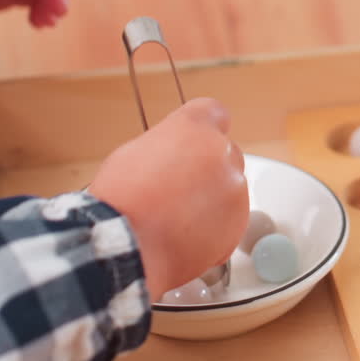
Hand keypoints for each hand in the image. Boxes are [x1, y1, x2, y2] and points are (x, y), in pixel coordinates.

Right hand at [88, 98, 249, 300]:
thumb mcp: (134, 152)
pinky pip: (230, 220)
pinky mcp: (238, 224)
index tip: (197, 139)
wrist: (128, 248)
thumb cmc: (122, 202)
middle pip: (225, 153)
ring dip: (212, 198)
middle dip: (208, 167)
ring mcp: (234, 191)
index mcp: (195, 128)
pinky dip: (214, 226)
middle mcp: (222, 155)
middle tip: (179, 187)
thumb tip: (176, 155)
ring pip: (230, 188)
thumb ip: (168, 146)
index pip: (214, 112)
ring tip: (176, 218)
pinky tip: (184, 234)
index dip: (204, 128)